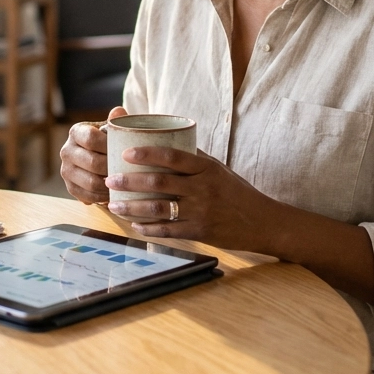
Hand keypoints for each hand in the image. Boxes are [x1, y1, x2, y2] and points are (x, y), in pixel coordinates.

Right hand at [59, 106, 127, 204]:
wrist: (99, 156)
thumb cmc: (109, 140)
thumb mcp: (112, 128)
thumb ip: (117, 121)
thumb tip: (118, 111)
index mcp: (76, 132)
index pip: (91, 139)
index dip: (108, 146)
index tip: (125, 151)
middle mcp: (66, 150)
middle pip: (92, 163)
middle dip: (113, 168)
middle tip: (130, 172)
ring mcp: (66, 170)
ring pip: (90, 182)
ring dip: (109, 185)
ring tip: (125, 185)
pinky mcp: (69, 187)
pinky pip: (87, 196)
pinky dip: (102, 197)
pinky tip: (115, 194)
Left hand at [104, 143, 270, 245]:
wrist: (262, 221)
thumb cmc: (236, 191)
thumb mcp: (217, 169)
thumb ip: (192, 158)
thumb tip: (161, 141)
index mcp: (206, 168)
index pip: (173, 156)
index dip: (148, 153)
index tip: (126, 152)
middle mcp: (202, 188)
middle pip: (160, 182)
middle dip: (130, 181)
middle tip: (111, 179)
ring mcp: (201, 211)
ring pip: (159, 208)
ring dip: (132, 206)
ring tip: (114, 204)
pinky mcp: (200, 232)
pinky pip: (168, 230)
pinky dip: (148, 228)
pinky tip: (134, 225)